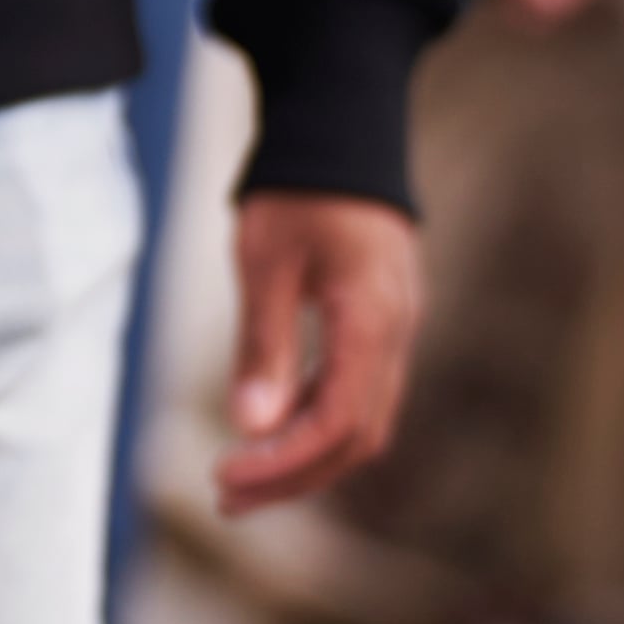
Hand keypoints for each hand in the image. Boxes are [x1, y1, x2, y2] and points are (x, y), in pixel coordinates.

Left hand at [217, 192, 422, 510]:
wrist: (343, 124)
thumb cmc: (299, 187)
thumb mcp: (266, 262)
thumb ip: (264, 344)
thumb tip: (250, 426)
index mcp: (372, 320)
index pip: (337, 424)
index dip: (283, 463)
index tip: (225, 476)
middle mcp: (397, 333)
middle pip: (358, 438)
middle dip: (295, 477)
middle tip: (229, 498)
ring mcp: (397, 328)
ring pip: (363, 419)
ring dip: (307, 455)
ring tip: (243, 473)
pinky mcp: (384, 320)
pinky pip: (359, 390)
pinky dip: (316, 418)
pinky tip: (271, 423)